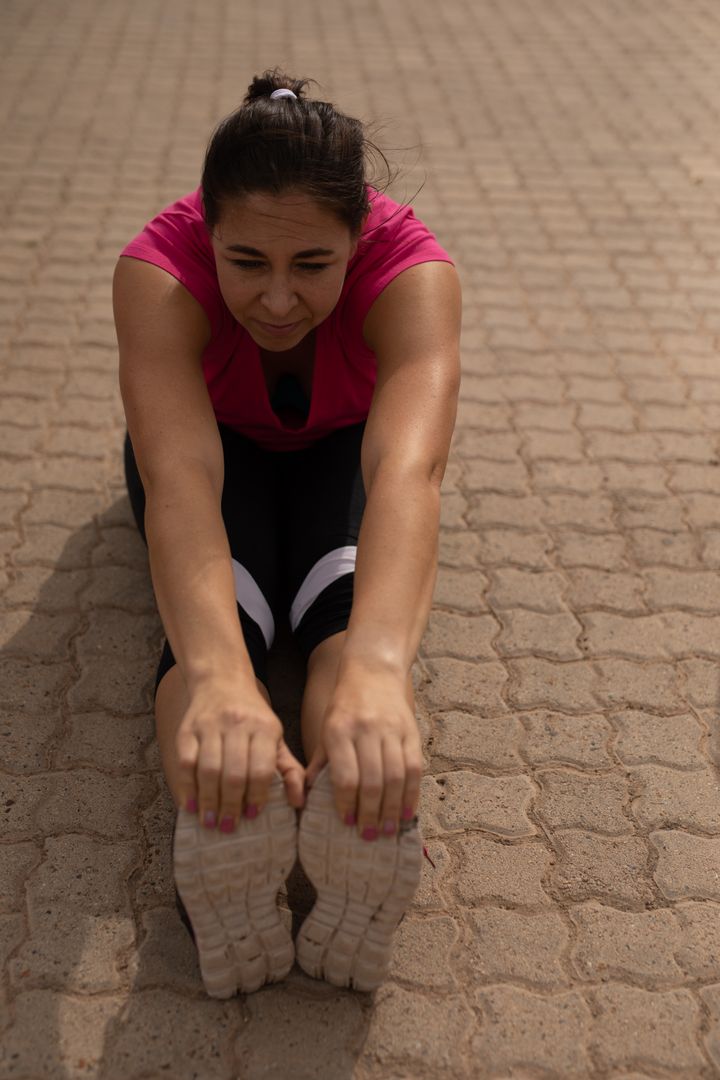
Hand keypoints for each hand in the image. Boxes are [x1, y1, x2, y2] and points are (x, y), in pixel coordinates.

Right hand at [175, 677, 304, 829]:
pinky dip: (187, 786)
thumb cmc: (253, 718)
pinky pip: (185, 762)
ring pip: (208, 769)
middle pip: (234, 772)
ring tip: (209, 821)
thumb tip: (300, 803)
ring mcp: (210, 726)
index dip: (257, 795)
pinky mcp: (187, 729)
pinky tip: (190, 805)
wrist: (222, 682)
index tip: (252, 816)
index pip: (261, 768)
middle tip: (228, 827)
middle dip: (231, 804)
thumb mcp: (276, 738)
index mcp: (264, 728)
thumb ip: (290, 770)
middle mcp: (237, 724)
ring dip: (208, 800)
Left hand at [305, 668, 422, 838]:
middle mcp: (366, 730)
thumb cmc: (344, 706)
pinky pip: (414, 768)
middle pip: (372, 780)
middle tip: (367, 836)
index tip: (347, 822)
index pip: (345, 774)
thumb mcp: (325, 728)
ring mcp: (391, 730)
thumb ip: (320, 762)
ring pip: (395, 777)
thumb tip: (305, 798)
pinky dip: (411, 794)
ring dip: (392, 809)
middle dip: (370, 813)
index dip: (346, 802)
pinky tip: (406, 812)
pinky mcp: (411, 731)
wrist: (373, 671)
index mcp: (339, 730)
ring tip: (386, 831)